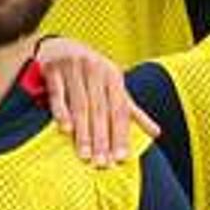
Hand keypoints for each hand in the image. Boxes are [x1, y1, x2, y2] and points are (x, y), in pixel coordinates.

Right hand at [32, 37, 148, 164]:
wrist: (60, 46)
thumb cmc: (91, 73)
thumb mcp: (113, 87)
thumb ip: (132, 110)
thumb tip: (156, 133)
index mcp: (114, 76)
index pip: (120, 111)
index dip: (121, 135)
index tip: (120, 159)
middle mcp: (96, 69)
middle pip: (100, 111)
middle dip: (102, 139)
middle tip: (102, 164)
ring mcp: (74, 68)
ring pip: (81, 105)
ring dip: (83, 132)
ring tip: (85, 155)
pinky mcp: (53, 68)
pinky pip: (58, 94)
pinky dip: (61, 111)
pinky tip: (65, 129)